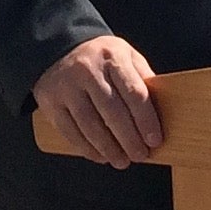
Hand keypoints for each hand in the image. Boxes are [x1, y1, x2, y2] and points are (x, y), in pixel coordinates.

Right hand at [33, 35, 162, 168]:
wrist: (59, 48)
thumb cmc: (101, 58)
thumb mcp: (126, 56)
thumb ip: (142, 79)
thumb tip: (160, 111)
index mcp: (112, 57)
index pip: (134, 92)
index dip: (146, 120)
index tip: (155, 140)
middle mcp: (87, 70)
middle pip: (112, 112)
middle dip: (129, 139)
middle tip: (140, 156)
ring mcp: (66, 87)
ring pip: (90, 125)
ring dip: (109, 149)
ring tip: (122, 161)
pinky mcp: (50, 102)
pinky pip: (70, 131)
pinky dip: (87, 148)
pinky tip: (100, 156)